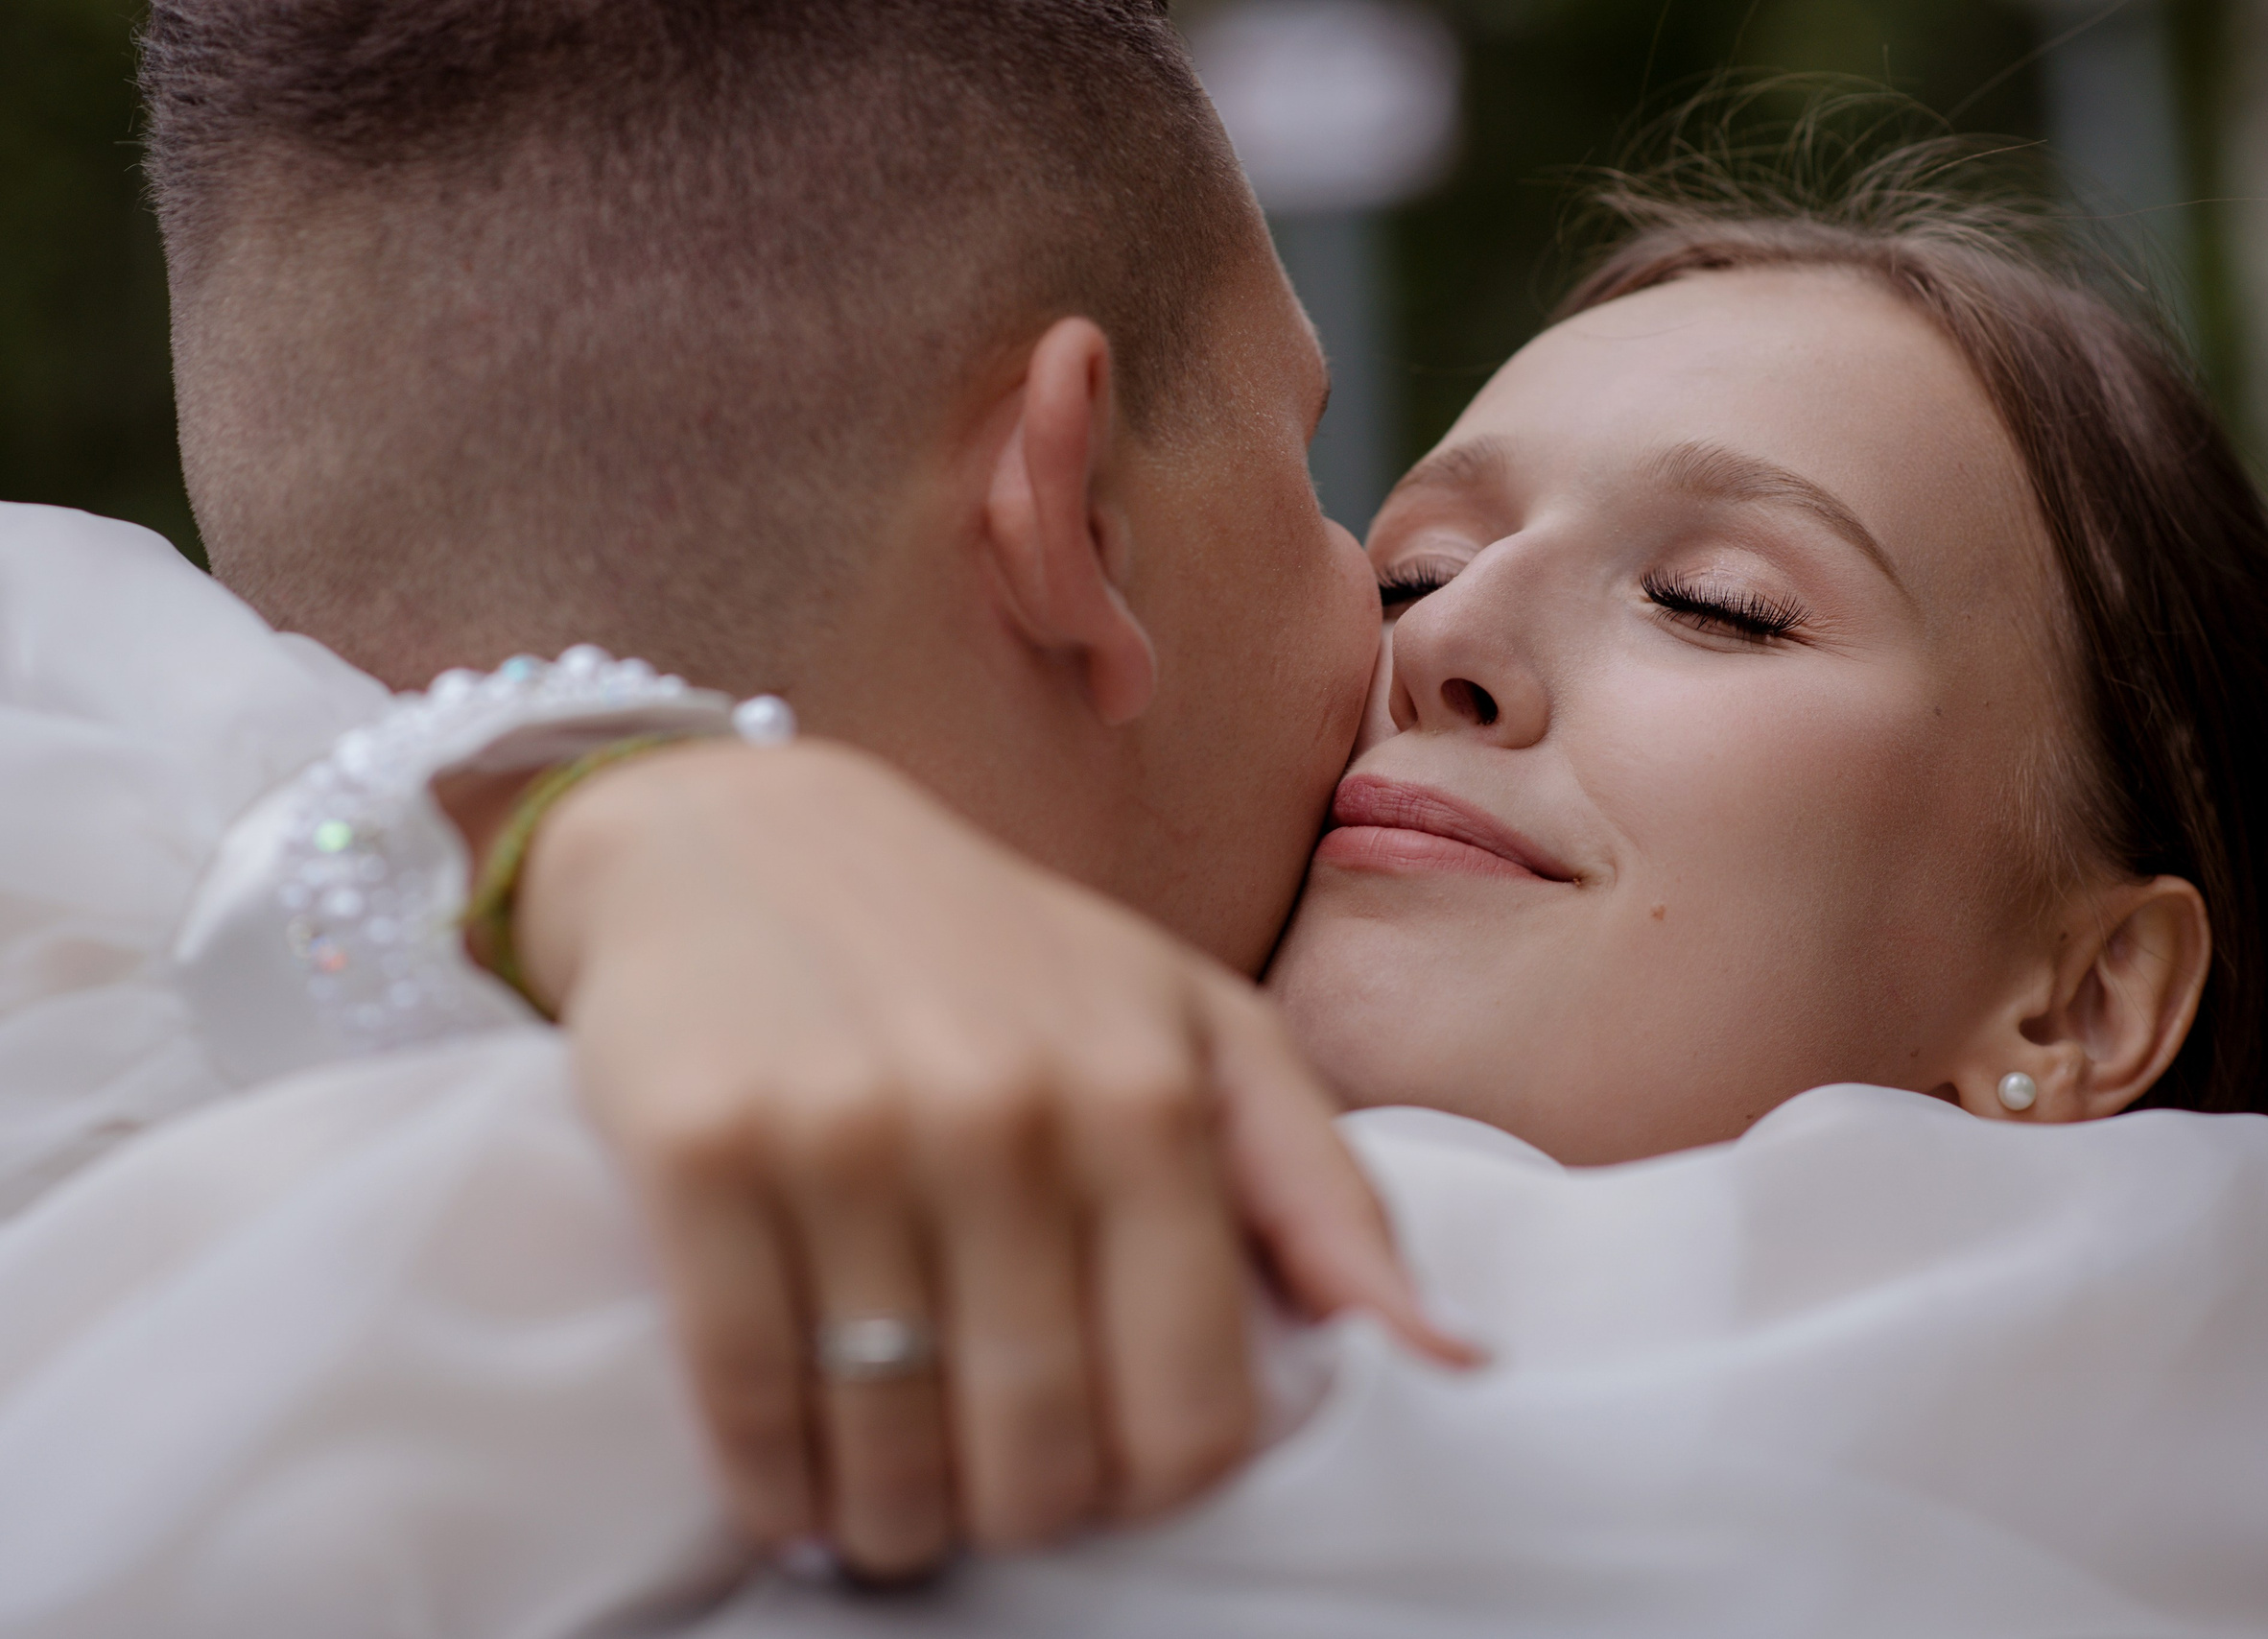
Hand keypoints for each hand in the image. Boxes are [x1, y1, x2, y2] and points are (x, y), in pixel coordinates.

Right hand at [510, 739, 1471, 1578]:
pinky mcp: (702, 1146)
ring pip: (891, 1451)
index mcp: (1153, 1093)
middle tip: (989, 1490)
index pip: (1194, 1414)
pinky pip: (746, 1401)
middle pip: (1041, 1454)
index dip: (1152, 1487)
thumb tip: (1448, 1357)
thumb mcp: (1194, 1031)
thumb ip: (1322, 1193)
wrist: (743, 838)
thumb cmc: (996, 955)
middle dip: (1019, 1513)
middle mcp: (1010, 1109)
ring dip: (894, 1520)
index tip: (1105, 1472)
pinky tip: (794, 1483)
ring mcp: (849, 1127)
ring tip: (891, 1496)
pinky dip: (774, 1486)